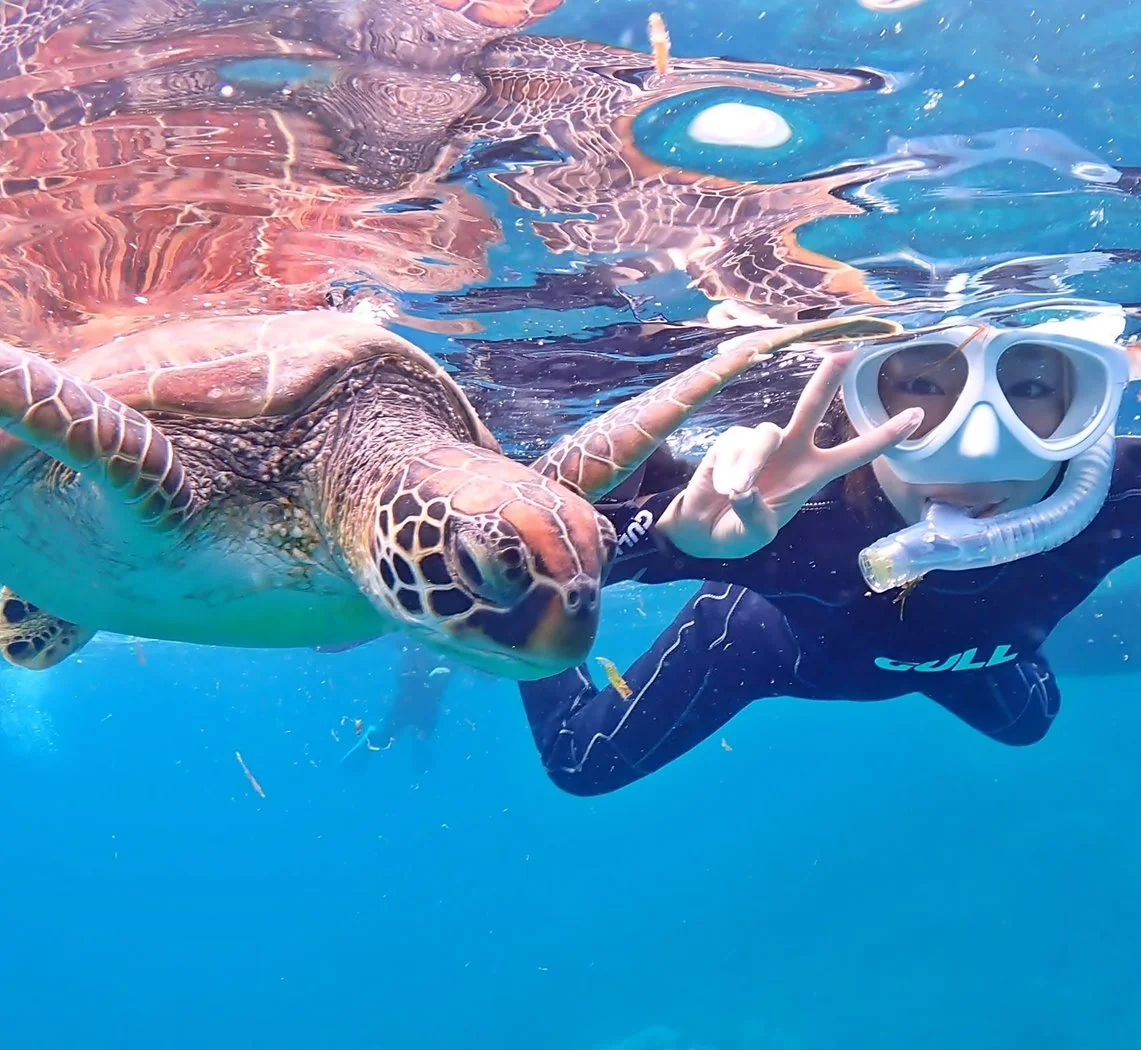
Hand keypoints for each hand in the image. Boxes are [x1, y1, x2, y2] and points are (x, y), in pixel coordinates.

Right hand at [656, 351, 922, 558]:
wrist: (701, 531)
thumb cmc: (736, 533)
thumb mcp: (756, 533)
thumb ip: (755, 512)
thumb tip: (742, 487)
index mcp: (813, 474)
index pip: (857, 452)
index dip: (886, 435)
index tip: (917, 416)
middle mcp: (792, 451)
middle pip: (814, 407)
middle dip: (828, 379)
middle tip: (846, 352)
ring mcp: (762, 443)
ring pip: (765, 436)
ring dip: (749, 466)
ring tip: (734, 493)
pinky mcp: (732, 440)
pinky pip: (735, 446)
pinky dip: (726, 470)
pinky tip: (720, 487)